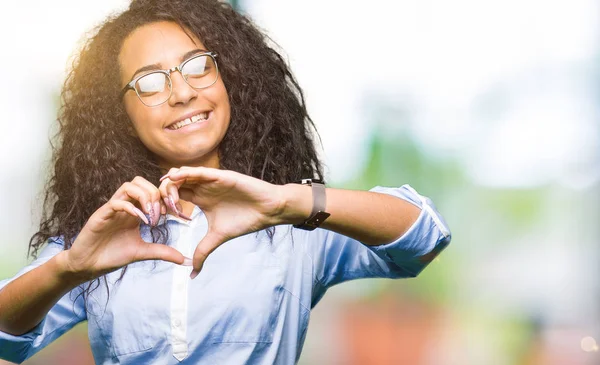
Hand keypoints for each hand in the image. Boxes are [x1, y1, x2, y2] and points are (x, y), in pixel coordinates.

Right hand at [63, 176, 191, 281]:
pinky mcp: (100, 215)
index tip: (176, 215)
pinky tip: (139, 221)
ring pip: (129, 185)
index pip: (152, 191)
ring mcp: (112, 208)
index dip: (166, 198)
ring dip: (144, 197)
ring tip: (151, 216)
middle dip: (156, 194)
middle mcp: (124, 205)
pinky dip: (130, 208)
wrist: (88, 266)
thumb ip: (163, 252)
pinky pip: (116, 202)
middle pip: (141, 181)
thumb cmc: (113, 255)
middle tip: (162, 214)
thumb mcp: (143, 252)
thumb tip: (185, 260)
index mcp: (135, 211)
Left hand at [160, 167, 285, 277]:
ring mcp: (210, 180)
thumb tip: (192, 275)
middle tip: (164, 211)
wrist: (267, 211)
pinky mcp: (220, 176)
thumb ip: (202, 252)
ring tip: (169, 199)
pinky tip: (174, 179)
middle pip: (172, 183)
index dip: (163, 204)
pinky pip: (198, 170)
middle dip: (162, 194)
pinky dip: (184, 172)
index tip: (160, 219)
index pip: (173, 195)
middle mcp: (202, 188)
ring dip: (170, 183)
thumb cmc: (244, 220)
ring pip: (181, 173)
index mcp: (200, 199)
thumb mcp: (217, 238)